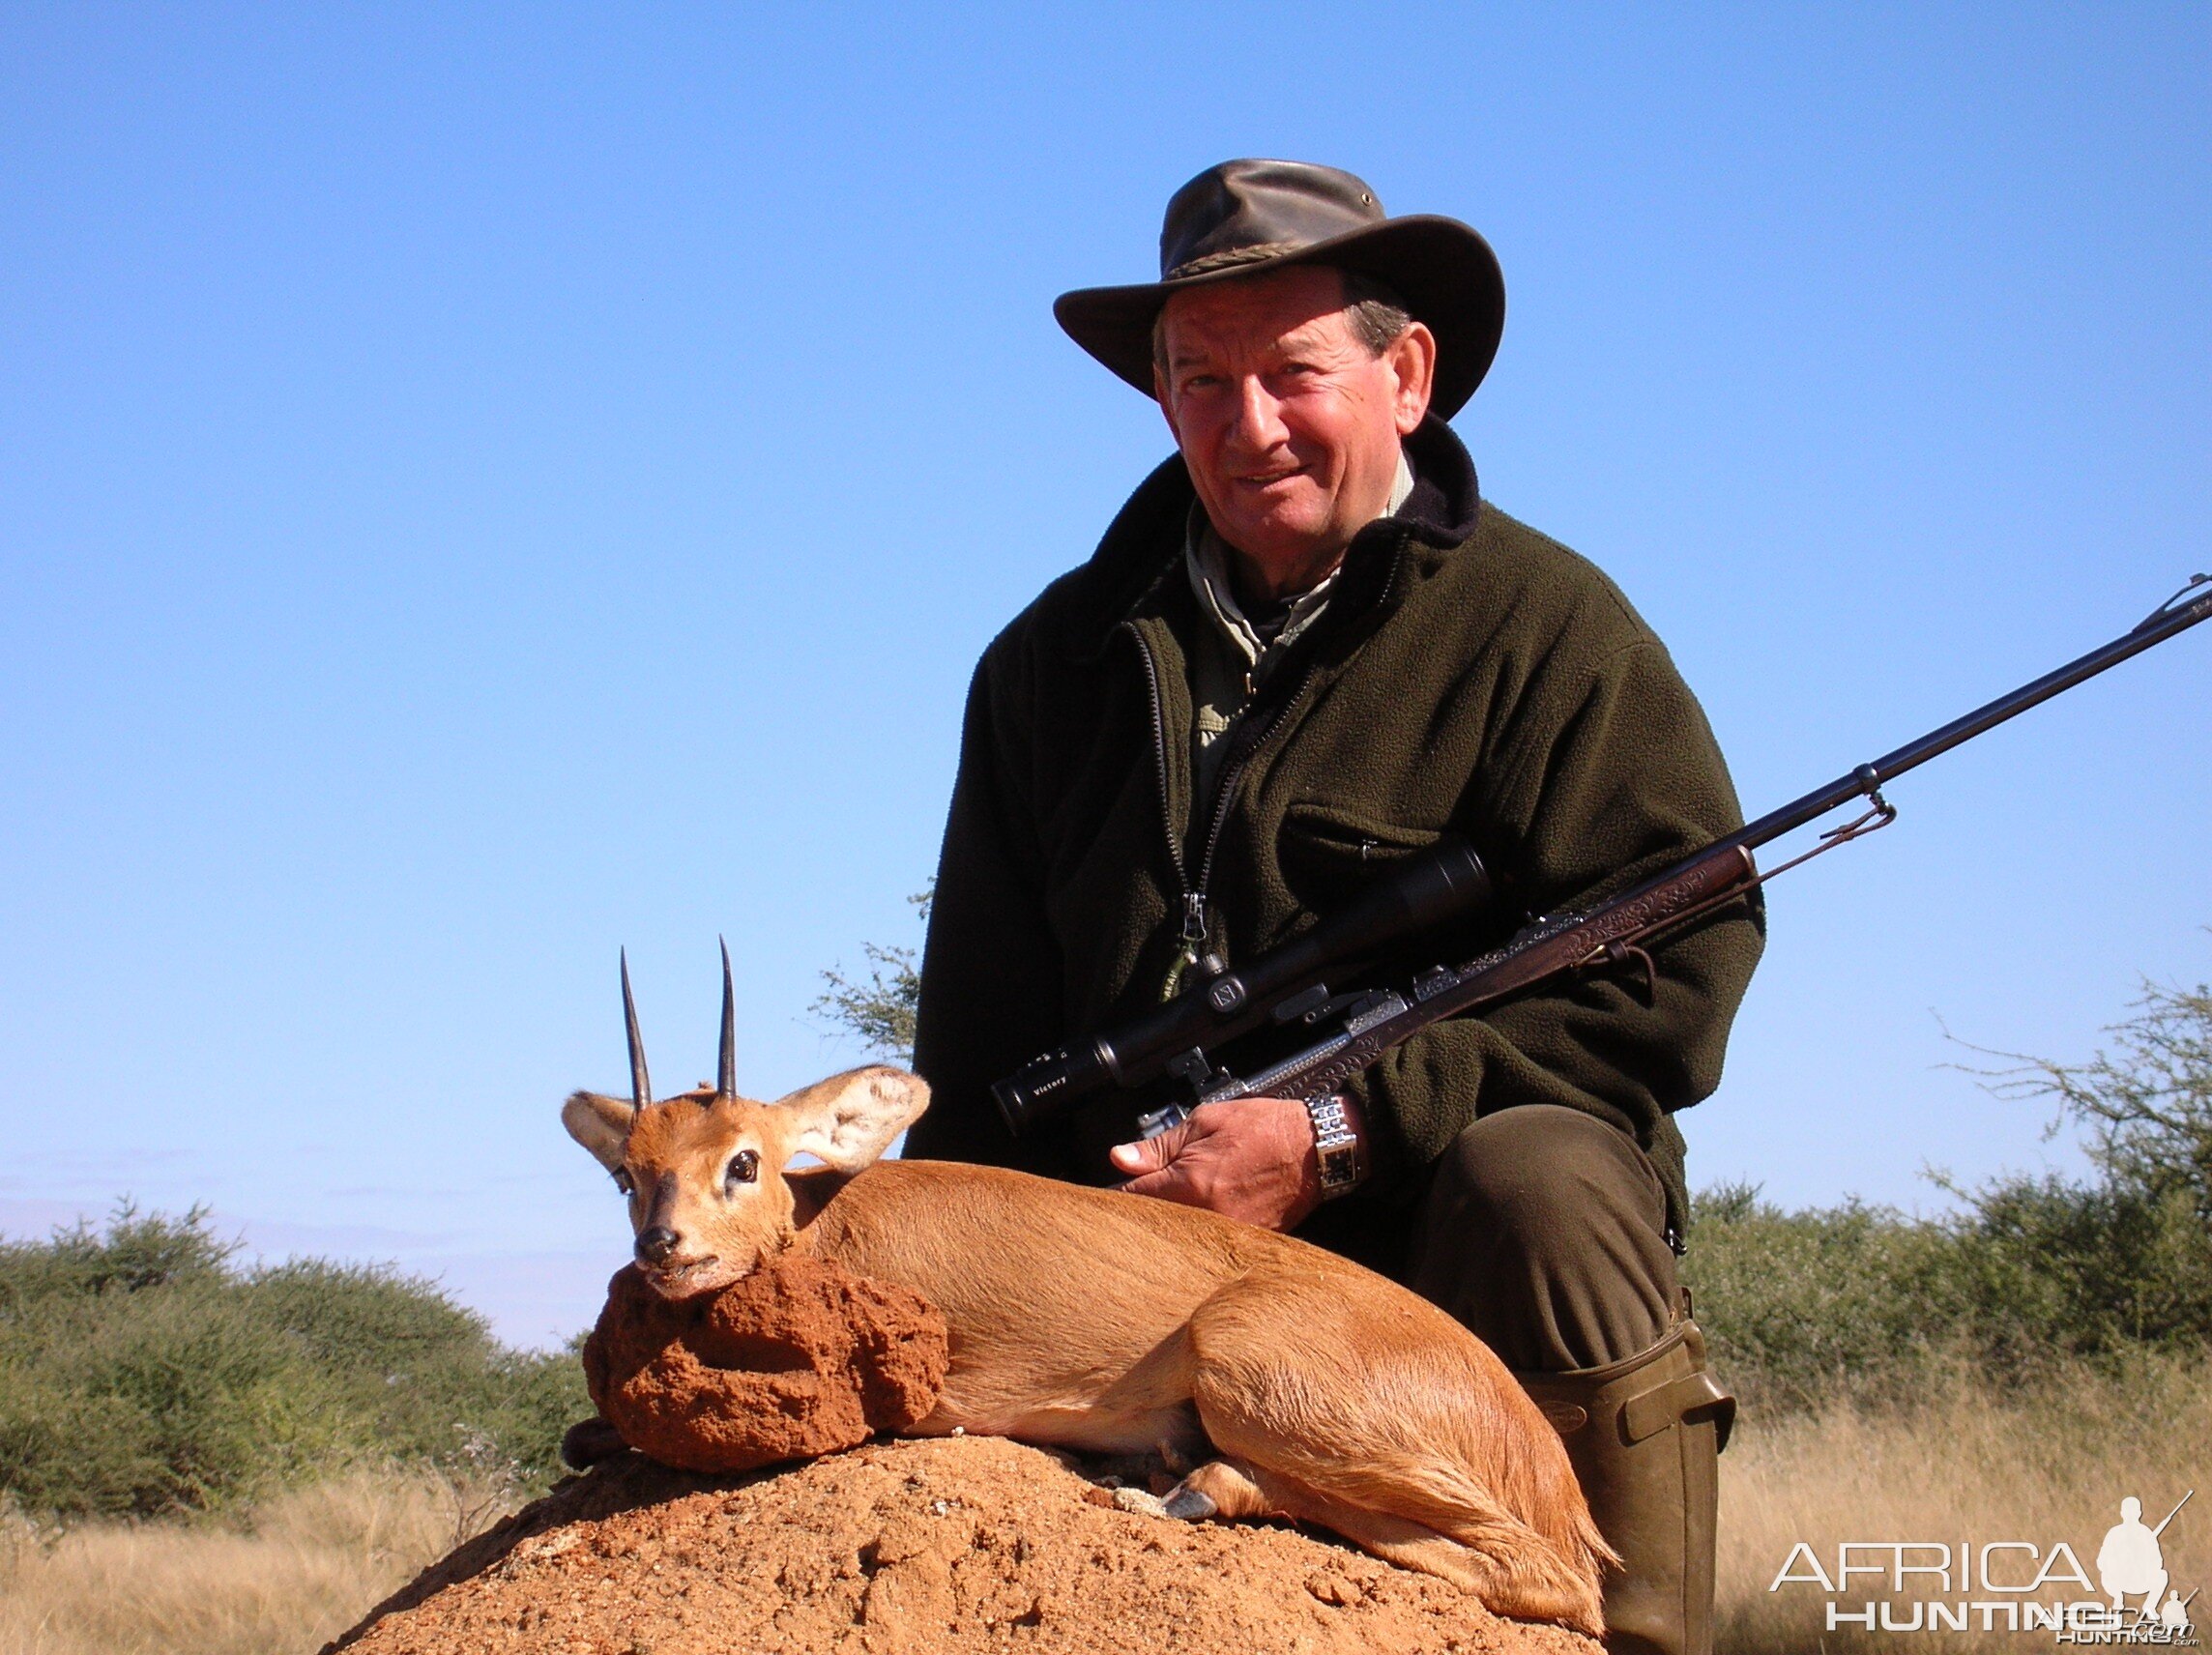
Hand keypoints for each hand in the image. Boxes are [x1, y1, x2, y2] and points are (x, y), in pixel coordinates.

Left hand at [1109, 1096, 1325, 1230]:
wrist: (1317, 1149)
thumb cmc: (1265, 1129)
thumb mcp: (1206, 1122)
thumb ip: (1159, 1146)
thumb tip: (1119, 1159)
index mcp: (1190, 1184)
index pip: (1132, 1200)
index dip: (1113, 1197)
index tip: (1103, 1198)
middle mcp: (1206, 1217)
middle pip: (1151, 1227)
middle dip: (1138, 1216)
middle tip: (1133, 1204)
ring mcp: (1228, 1236)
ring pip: (1177, 1241)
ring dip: (1165, 1229)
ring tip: (1168, 1209)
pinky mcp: (1245, 1245)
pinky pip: (1206, 1246)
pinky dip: (1195, 1237)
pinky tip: (1194, 1223)